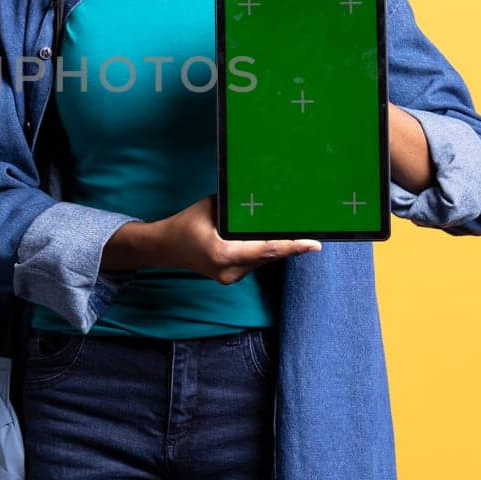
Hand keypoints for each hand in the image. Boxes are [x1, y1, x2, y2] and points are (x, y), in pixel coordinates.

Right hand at [157, 196, 320, 283]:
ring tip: (295, 237)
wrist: (166, 247)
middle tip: (311, 237)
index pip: (265, 249)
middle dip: (288, 246)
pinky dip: (264, 252)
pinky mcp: (231, 278)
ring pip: (262, 261)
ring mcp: (230, 277)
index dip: (292, 247)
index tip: (313, 244)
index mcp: (223, 253)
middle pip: (268, 256)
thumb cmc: (187, 223)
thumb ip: (236, 207)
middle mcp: (229, 270)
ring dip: (276, 249)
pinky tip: (272, 241)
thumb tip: (263, 201)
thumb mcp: (211, 207)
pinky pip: (254, 263)